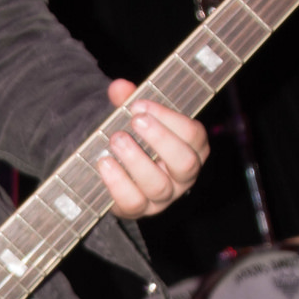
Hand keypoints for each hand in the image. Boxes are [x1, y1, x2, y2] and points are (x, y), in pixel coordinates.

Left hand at [96, 78, 207, 217]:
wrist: (116, 169)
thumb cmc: (134, 139)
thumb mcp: (134, 117)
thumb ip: (128, 101)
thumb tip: (119, 88)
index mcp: (192, 149)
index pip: (194, 135)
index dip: (169, 118)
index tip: (140, 105)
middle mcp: (183, 177)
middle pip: (185, 163)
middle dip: (160, 139)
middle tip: (135, 120)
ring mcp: (163, 197)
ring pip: (158, 185)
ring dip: (136, 160)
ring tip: (116, 140)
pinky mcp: (139, 210)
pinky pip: (133, 203)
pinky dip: (117, 183)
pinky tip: (104, 163)